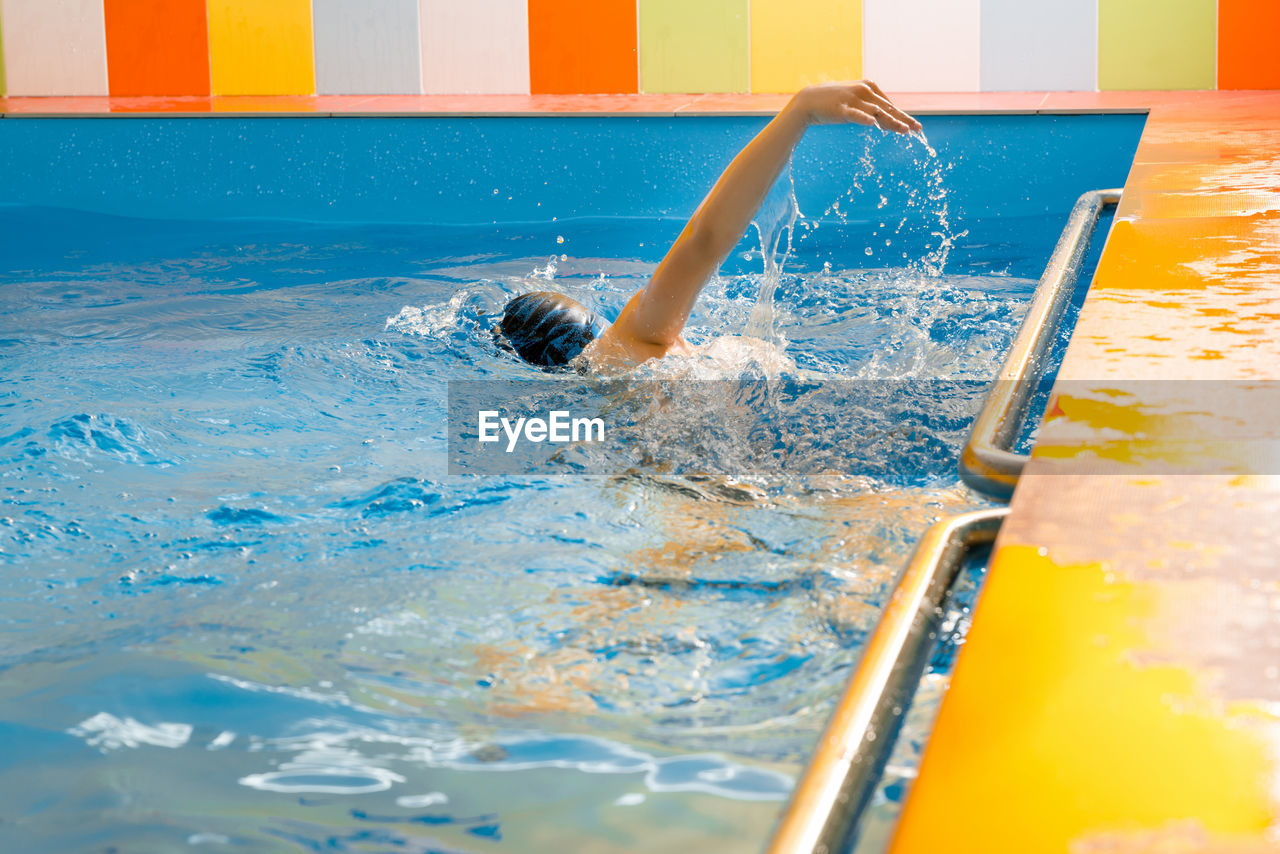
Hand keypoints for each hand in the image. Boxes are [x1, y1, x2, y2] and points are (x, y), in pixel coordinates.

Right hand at [790, 81, 921, 133]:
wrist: (808, 101)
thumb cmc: (833, 102)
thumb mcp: (855, 103)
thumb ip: (869, 108)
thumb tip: (882, 120)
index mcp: (869, 86)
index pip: (889, 105)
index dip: (902, 116)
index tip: (914, 126)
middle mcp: (864, 90)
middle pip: (888, 108)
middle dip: (904, 119)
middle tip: (918, 129)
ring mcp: (853, 99)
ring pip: (877, 112)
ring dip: (892, 122)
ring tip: (904, 131)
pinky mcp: (842, 108)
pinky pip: (856, 115)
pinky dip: (864, 119)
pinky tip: (873, 124)